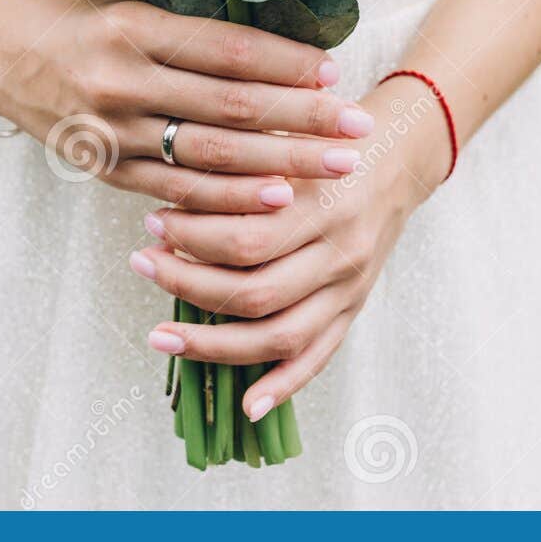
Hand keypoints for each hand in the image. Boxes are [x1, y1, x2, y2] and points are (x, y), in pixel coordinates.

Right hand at [0, 0, 376, 208]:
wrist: (6, 56)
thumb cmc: (88, 25)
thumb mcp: (137, 9)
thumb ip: (198, 34)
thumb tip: (285, 55)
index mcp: (134, 29)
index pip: (226, 51)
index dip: (284, 65)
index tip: (334, 74)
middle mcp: (122, 81)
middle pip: (229, 107)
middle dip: (300, 120)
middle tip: (355, 128)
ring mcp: (113, 132)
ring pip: (209, 157)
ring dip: (278, 166)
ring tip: (331, 169)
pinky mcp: (108, 170)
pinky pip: (178, 192)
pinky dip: (228, 200)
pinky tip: (273, 201)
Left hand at [128, 75, 450, 422]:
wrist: (397, 157)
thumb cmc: (329, 141)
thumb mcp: (290, 136)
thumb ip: (242, 163)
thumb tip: (170, 192)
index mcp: (323, 203)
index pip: (246, 238)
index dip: (190, 238)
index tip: (152, 223)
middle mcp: (340, 251)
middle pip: (255, 292)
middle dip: (187, 286)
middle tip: (143, 264)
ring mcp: (349, 287)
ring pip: (279, 334)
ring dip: (212, 343)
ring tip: (162, 335)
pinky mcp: (354, 308)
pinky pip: (319, 357)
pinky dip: (283, 385)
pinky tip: (245, 405)